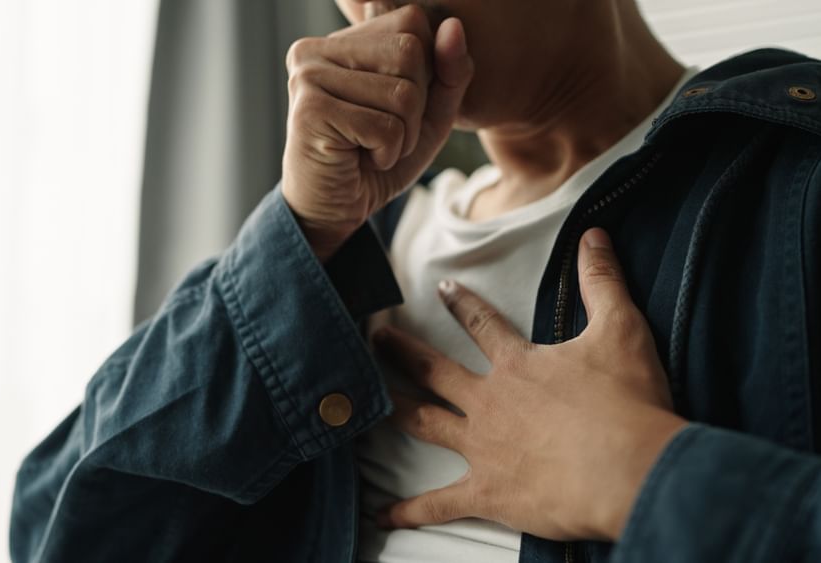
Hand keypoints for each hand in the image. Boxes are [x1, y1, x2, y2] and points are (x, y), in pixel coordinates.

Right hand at [281, 5, 473, 260]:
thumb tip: (454, 27)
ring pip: (402, 92)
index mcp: (342, 40)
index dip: (425, 70)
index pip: (412, 21)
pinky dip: (387, 153)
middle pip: (410, 50)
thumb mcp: (429, 115)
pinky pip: (385, 126)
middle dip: (415, 105)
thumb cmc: (377, 160)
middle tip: (384, 133)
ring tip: (372, 148)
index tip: (395, 107)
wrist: (334, 211)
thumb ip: (449, 72)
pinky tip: (361, 159)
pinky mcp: (310, 110)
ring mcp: (308, 77)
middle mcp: (316, 49)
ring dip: (402, 135)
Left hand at [372, 228, 687, 540]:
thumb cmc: (627, 402)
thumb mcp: (621, 330)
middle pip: (434, 371)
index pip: (482, 324)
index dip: (461, 303)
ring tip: (364, 404)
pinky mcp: (487, 493)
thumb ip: (602, 281)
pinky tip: (381, 516)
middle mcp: (489, 402)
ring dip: (394, 410)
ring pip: (424, 423)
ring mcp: (482, 447)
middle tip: (374, 338)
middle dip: (401, 352)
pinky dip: (409, 511)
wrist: (630, 469)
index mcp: (517, 365)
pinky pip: (438, 504)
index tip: (439, 287)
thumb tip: (594, 234)